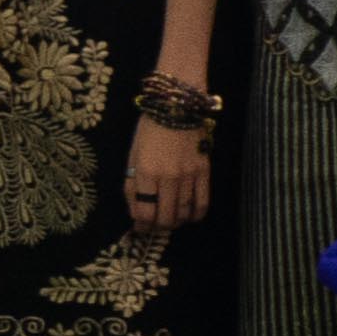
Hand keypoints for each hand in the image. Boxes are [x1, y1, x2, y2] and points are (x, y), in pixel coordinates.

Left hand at [125, 119, 213, 233]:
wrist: (178, 106)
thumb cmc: (150, 129)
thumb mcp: (133, 155)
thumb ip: (132, 184)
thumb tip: (135, 211)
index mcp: (145, 172)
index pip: (144, 212)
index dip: (141, 226)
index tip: (140, 228)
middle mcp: (167, 177)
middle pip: (165, 217)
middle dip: (158, 227)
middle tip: (154, 226)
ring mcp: (188, 175)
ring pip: (184, 213)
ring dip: (176, 222)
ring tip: (170, 220)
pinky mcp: (204, 172)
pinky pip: (203, 202)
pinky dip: (196, 215)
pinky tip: (190, 216)